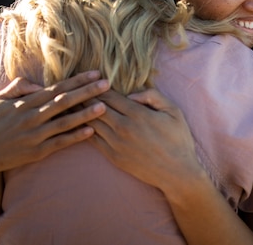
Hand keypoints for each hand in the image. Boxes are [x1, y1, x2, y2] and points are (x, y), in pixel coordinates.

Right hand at [0, 71, 109, 180]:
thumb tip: (38, 83)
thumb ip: (19, 87)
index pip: (57, 88)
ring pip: (65, 122)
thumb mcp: (0, 100)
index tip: (96, 73)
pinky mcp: (37, 152)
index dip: (77, 80)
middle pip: (64, 101)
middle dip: (87, 92)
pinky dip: (75, 136)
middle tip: (107, 83)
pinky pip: (60, 142)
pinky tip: (91, 131)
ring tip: (104, 106)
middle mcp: (32, 117)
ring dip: (85, 113)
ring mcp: (35, 135)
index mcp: (27, 103)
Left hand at [87, 89, 202, 191]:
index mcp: (138, 114)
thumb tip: (131, 94)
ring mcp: (117, 144)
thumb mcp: (173, 111)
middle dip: (86, 97)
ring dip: (82, 112)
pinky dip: (84, 129)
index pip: (110, 96)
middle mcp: (124, 128)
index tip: (92, 80)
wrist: (177, 173)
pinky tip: (80, 123)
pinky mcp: (113, 157)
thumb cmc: (178, 139)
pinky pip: (93, 140)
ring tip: (74, 104)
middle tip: (78, 90)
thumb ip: (153, 96)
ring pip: (91, 123)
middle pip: (96, 108)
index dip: (98, 87)